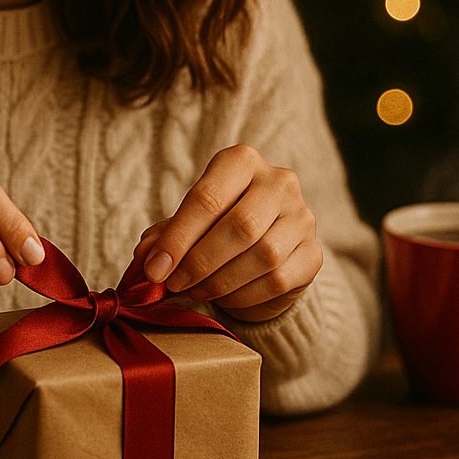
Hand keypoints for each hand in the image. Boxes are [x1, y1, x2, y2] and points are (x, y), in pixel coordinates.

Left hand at [133, 145, 321, 322]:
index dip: (178, 237)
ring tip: (196, 290)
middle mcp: (279, 181)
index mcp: (242, 161)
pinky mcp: (313, 253)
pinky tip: (225, 296)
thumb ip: (166, 236)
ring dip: (221, 281)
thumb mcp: (189, 223)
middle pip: (240, 225)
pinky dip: (244, 295)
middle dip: (200, 261)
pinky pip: (278, 280)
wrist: (266, 249)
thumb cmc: (218, 227)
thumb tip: (145, 257)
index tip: (155, 269)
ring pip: (263, 255)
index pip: (208, 198)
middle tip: (174, 283)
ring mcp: (302, 216)